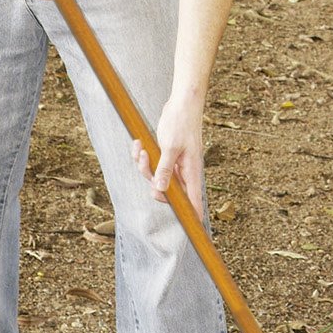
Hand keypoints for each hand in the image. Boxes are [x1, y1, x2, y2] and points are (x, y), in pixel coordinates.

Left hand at [131, 95, 204, 210]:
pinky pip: (151, 165)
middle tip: (145, 162)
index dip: (193, 216)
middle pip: (168, 192)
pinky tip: (138, 144)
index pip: (194, 201)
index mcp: (191, 172)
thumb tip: (161, 190)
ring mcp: (175, 165)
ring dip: (143, 165)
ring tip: (140, 148)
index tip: (193, 229)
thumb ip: (165, 169)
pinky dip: (142, 157)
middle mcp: (184, 172)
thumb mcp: (171, 146)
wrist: (182, 103)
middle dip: (151, 181)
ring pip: (156, 178)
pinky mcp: (166, 157)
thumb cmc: (181, 123)